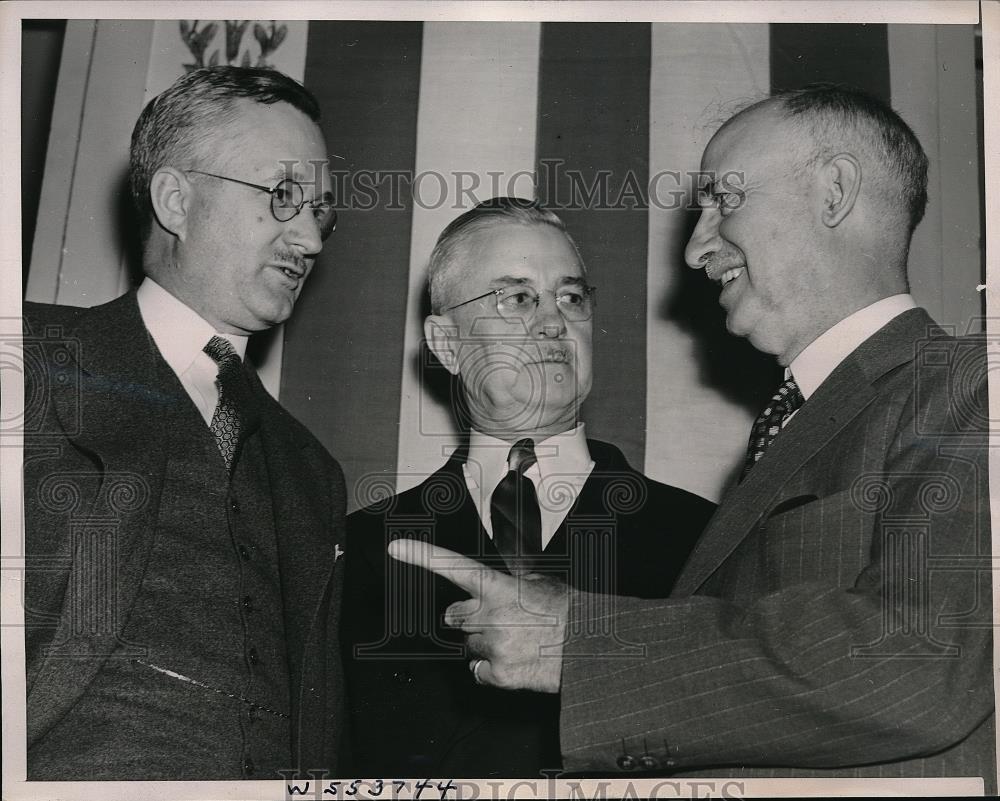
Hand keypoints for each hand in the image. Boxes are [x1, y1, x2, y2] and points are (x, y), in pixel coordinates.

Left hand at [387, 539, 568, 692]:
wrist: (591, 644)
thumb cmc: (568, 610)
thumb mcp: (539, 581)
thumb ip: (511, 577)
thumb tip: (503, 571)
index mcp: (498, 587)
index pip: (453, 567)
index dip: (422, 556)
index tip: (396, 548)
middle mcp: (489, 615)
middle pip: (454, 617)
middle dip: (467, 619)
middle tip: (492, 620)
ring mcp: (492, 646)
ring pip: (468, 647)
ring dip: (484, 644)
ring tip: (516, 642)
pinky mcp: (498, 674)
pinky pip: (478, 672)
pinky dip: (491, 670)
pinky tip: (514, 660)